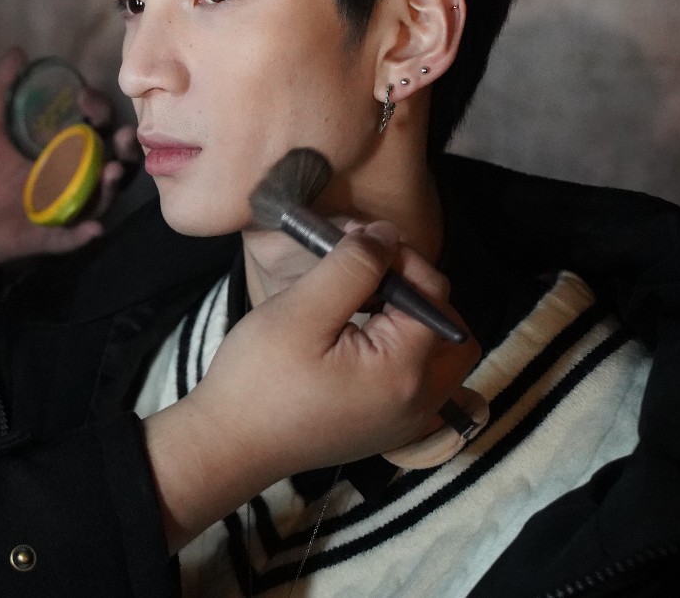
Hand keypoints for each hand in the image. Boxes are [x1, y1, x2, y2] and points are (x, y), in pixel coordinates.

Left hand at [0, 48, 132, 270]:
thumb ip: (2, 90)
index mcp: (58, 147)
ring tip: (112, 172)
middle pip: (111, 160)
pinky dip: (82, 234)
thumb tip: (19, 51)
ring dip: (111, 187)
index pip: (94, 125)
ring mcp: (61, 206)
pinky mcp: (47, 235)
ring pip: (99, 198)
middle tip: (122, 136)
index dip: (97, 109)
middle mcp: (69, 176)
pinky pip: (70, 237)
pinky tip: (91, 229)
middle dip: (124, 148)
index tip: (84, 99)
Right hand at [144, 223, 477, 549]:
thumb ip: (351, 267)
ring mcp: (407, 422)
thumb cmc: (259, 379)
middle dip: (416, 292)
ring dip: (411, 321)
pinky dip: (401, 351)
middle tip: (366, 276)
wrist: (229, 444)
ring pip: (438, 356)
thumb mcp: (301, 311)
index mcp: (406, 372)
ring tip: (360, 303)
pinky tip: (356, 338)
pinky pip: (418, 381)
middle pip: (450, 329)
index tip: (353, 244)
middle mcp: (421, 402)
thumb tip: (387, 235)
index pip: (433, 294)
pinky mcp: (388, 429)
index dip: (399, 258)